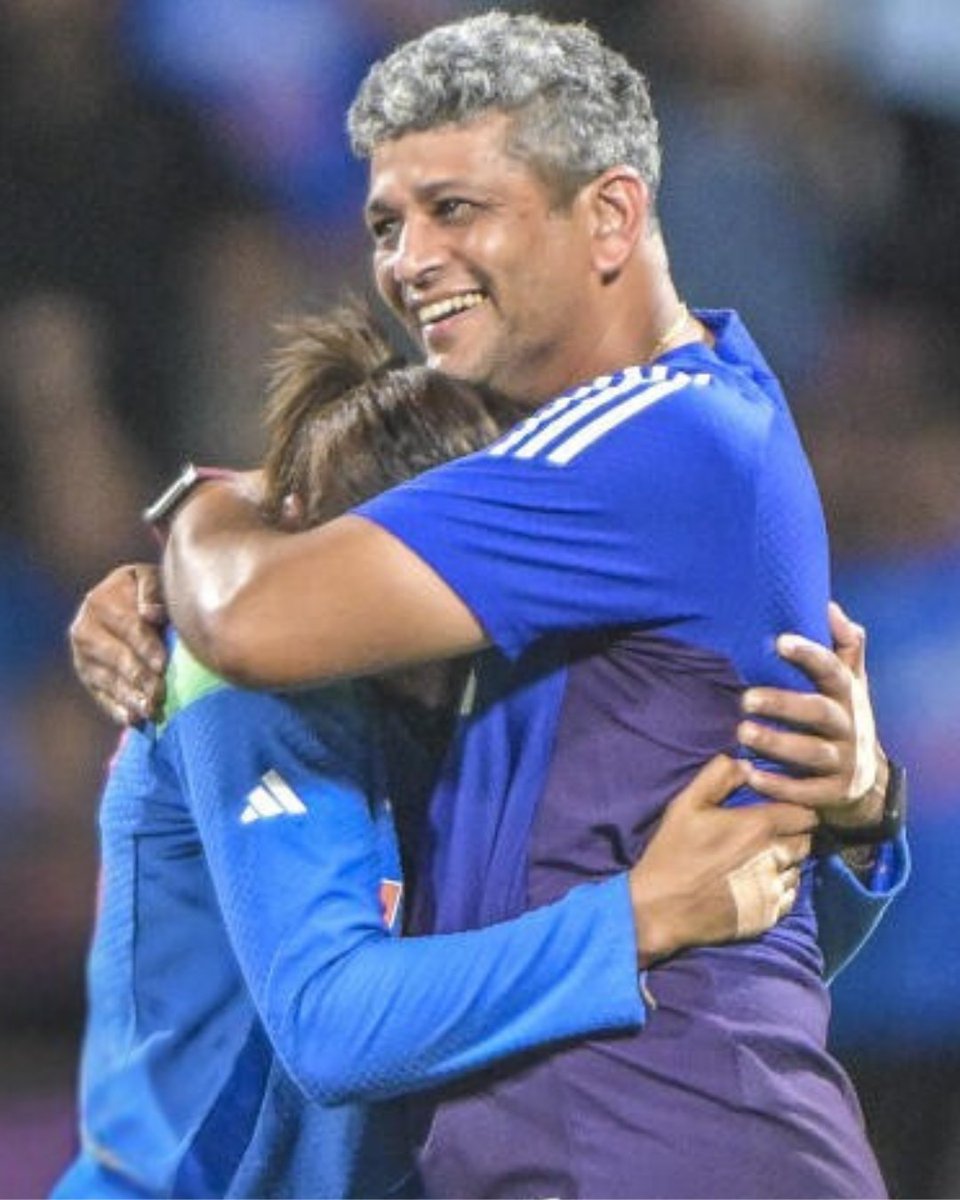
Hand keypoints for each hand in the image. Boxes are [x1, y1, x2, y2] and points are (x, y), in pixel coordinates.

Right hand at [69, 563, 167, 723]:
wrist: (127, 604)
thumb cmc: (148, 593)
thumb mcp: (150, 580)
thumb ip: (152, 591)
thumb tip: (150, 614)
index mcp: (100, 601)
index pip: (127, 627)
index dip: (145, 646)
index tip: (162, 663)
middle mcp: (84, 629)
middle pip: (116, 657)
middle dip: (139, 677)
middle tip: (160, 693)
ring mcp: (82, 656)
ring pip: (108, 680)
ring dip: (130, 697)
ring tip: (150, 711)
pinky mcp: (87, 676)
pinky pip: (101, 695)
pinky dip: (117, 708)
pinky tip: (133, 719)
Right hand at [628, 756, 814, 965]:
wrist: (660, 908)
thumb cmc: (672, 851)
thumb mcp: (686, 804)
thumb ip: (718, 776)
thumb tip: (745, 764)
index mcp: (759, 826)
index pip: (804, 813)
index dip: (794, 809)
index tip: (779, 810)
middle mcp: (774, 857)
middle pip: (806, 840)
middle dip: (792, 834)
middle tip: (769, 834)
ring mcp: (773, 889)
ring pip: (798, 868)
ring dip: (786, 862)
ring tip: (762, 859)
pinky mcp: (769, 915)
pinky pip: (790, 896)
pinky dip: (780, 887)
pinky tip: (757, 883)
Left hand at [737, 602, 887, 830]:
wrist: (866, 782)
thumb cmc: (842, 718)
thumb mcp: (850, 682)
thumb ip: (843, 645)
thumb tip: (828, 606)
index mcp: (848, 694)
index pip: (832, 670)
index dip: (809, 654)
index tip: (780, 641)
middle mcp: (849, 726)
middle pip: (818, 712)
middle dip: (783, 703)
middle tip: (745, 699)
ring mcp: (844, 762)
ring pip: (811, 753)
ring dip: (776, 744)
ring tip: (742, 733)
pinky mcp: (833, 794)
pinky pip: (806, 792)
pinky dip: (778, 786)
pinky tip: (749, 776)